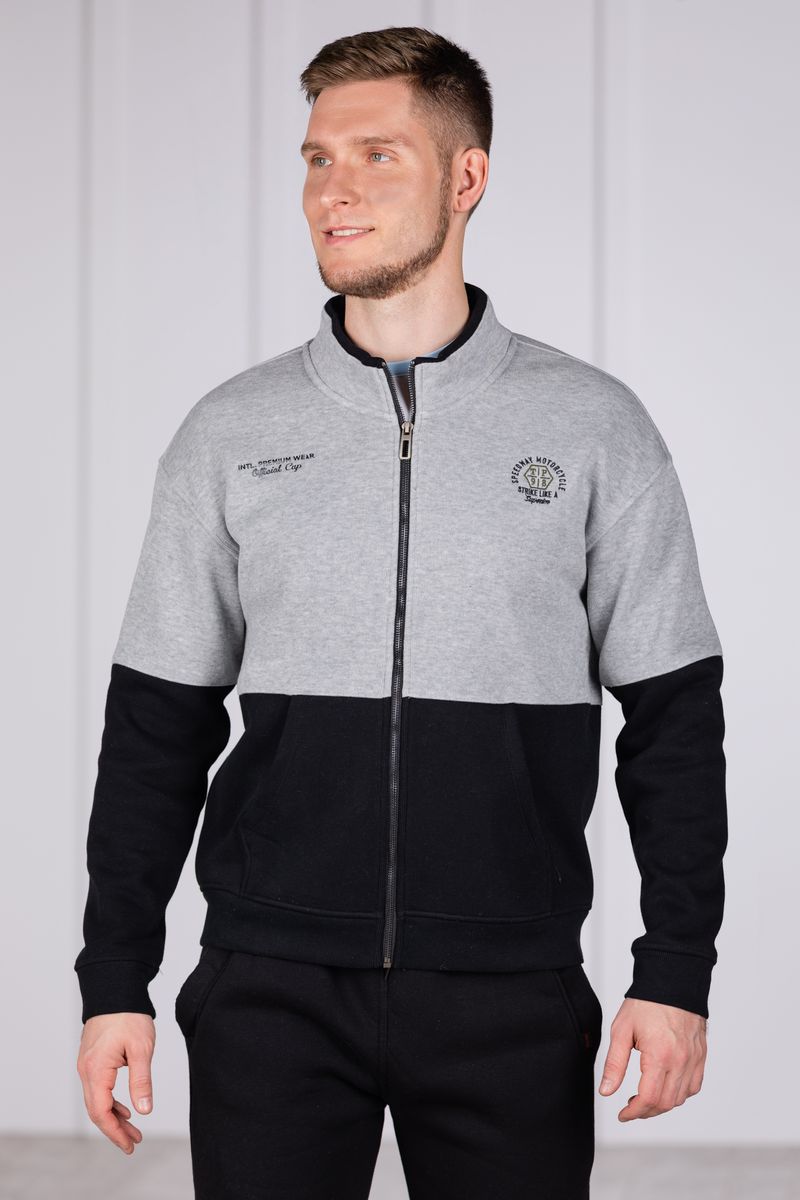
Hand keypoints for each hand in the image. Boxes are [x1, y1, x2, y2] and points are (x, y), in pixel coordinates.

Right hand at [76, 1013, 155, 1152]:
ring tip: (133, 1129)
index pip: (101, 1112)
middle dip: (115, 1129)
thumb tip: (144, 1110)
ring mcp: (87, 1065)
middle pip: (96, 1110)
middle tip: (133, 1142)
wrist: (115, 989)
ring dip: (114, 1116)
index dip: (115, 1132)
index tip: (129, 1145)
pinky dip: (111, 1101)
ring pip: (97, 1100)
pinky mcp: (92, 1059)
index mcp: (96, 1070)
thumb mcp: (141, 1049)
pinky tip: (125, 1108)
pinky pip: (98, 1088)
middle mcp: (86, 1070)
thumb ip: (141, 1081)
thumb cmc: (129, 1016)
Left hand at [597, 997, 706, 1120]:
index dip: (633, 1113)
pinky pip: (693, 1086)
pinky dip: (680, 1094)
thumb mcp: (621, 1030)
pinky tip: (665, 1086)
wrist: (672, 981)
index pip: (648, 1099)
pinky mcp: (700, 1055)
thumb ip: (614, 1064)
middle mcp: (681, 1061)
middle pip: (665, 1103)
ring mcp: (693, 1059)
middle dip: (646, 1112)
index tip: (623, 1114)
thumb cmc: (646, 1003)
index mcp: (659, 1055)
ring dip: (662, 1105)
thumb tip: (606, 1091)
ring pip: (681, 1098)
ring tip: (645, 1097)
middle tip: (630, 1107)